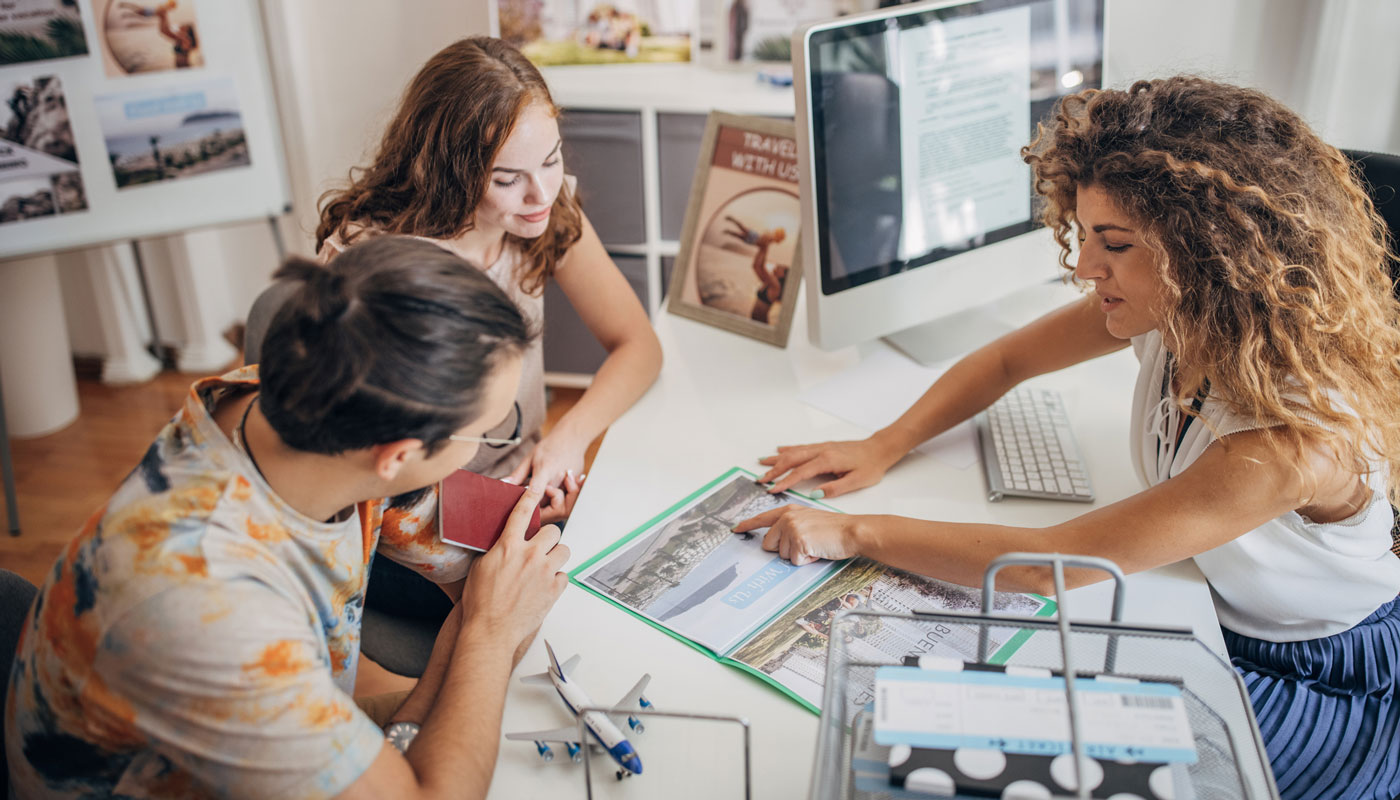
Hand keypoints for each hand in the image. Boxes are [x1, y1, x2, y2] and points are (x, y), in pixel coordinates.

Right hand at [458, 489, 569, 649]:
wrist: (491, 629)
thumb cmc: (481, 602)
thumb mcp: (481, 568)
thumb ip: (497, 551)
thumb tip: (504, 544)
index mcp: (508, 546)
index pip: (521, 513)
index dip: (530, 497)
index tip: (535, 489)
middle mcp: (529, 555)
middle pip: (554, 531)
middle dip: (549, 538)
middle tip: (542, 548)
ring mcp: (544, 572)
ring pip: (565, 550)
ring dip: (557, 557)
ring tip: (546, 567)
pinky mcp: (554, 589)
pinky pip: (565, 576)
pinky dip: (557, 580)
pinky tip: (545, 587)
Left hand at [504, 437, 587, 523]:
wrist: (573, 438)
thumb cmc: (550, 446)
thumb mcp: (530, 457)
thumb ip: (518, 474)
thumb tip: (504, 484)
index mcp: (545, 471)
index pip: (534, 494)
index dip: (526, 504)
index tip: (517, 510)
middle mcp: (558, 480)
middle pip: (544, 505)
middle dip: (535, 510)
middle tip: (525, 507)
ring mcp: (567, 485)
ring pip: (554, 506)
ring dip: (545, 507)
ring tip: (538, 501)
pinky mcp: (574, 488)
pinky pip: (563, 501)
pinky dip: (553, 501)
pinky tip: (549, 495)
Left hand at [731, 505, 860, 565]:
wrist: (852, 531)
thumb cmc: (835, 529)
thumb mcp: (809, 520)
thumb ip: (791, 526)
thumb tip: (776, 542)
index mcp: (789, 510)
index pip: (763, 518)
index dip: (748, 525)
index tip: (736, 529)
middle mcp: (787, 518)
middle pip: (769, 544)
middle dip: (785, 550)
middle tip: (806, 544)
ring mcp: (791, 529)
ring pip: (782, 555)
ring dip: (798, 556)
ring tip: (815, 546)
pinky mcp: (798, 541)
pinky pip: (794, 561)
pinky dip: (806, 561)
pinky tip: (818, 550)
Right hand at [757, 435, 903, 497]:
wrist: (880, 449)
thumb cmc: (871, 466)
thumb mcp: (857, 481)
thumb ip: (834, 488)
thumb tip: (814, 494)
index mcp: (827, 461)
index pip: (800, 472)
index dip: (785, 482)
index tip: (772, 490)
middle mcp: (821, 451)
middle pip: (792, 460)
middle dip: (774, 470)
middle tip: (760, 480)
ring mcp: (821, 447)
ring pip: (794, 452)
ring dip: (777, 459)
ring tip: (762, 464)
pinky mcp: (824, 446)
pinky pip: (801, 447)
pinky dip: (788, 449)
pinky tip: (780, 450)